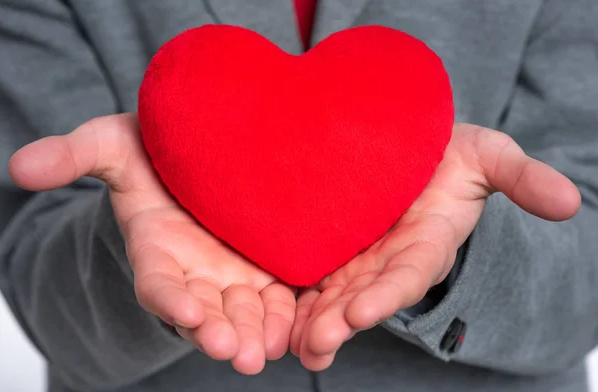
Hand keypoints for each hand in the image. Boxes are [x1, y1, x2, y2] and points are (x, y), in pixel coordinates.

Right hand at [9, 113, 295, 374]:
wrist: (197, 160)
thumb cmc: (149, 154)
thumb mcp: (111, 145)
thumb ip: (75, 156)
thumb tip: (20, 167)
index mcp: (156, 249)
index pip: (158, 284)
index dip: (169, 300)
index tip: (187, 311)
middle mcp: (193, 272)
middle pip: (203, 312)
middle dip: (214, 332)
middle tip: (232, 351)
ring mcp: (229, 275)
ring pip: (239, 314)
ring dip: (250, 335)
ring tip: (260, 353)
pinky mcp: (263, 269)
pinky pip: (273, 299)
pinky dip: (280, 317)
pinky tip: (290, 332)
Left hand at [290, 123, 580, 370]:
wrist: (409, 154)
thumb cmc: (451, 156)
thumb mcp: (487, 156)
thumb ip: (519, 176)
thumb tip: (570, 202)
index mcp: (425, 242)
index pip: (409, 274)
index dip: (388, 293)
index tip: (363, 312)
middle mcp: (389, 260)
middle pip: (366, 296)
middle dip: (343, 321)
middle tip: (317, 343)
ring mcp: (358, 260)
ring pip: (335, 297)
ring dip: (315, 323)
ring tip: (293, 345)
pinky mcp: (331, 252)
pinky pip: (311, 281)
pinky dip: (296, 302)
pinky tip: (277, 322)